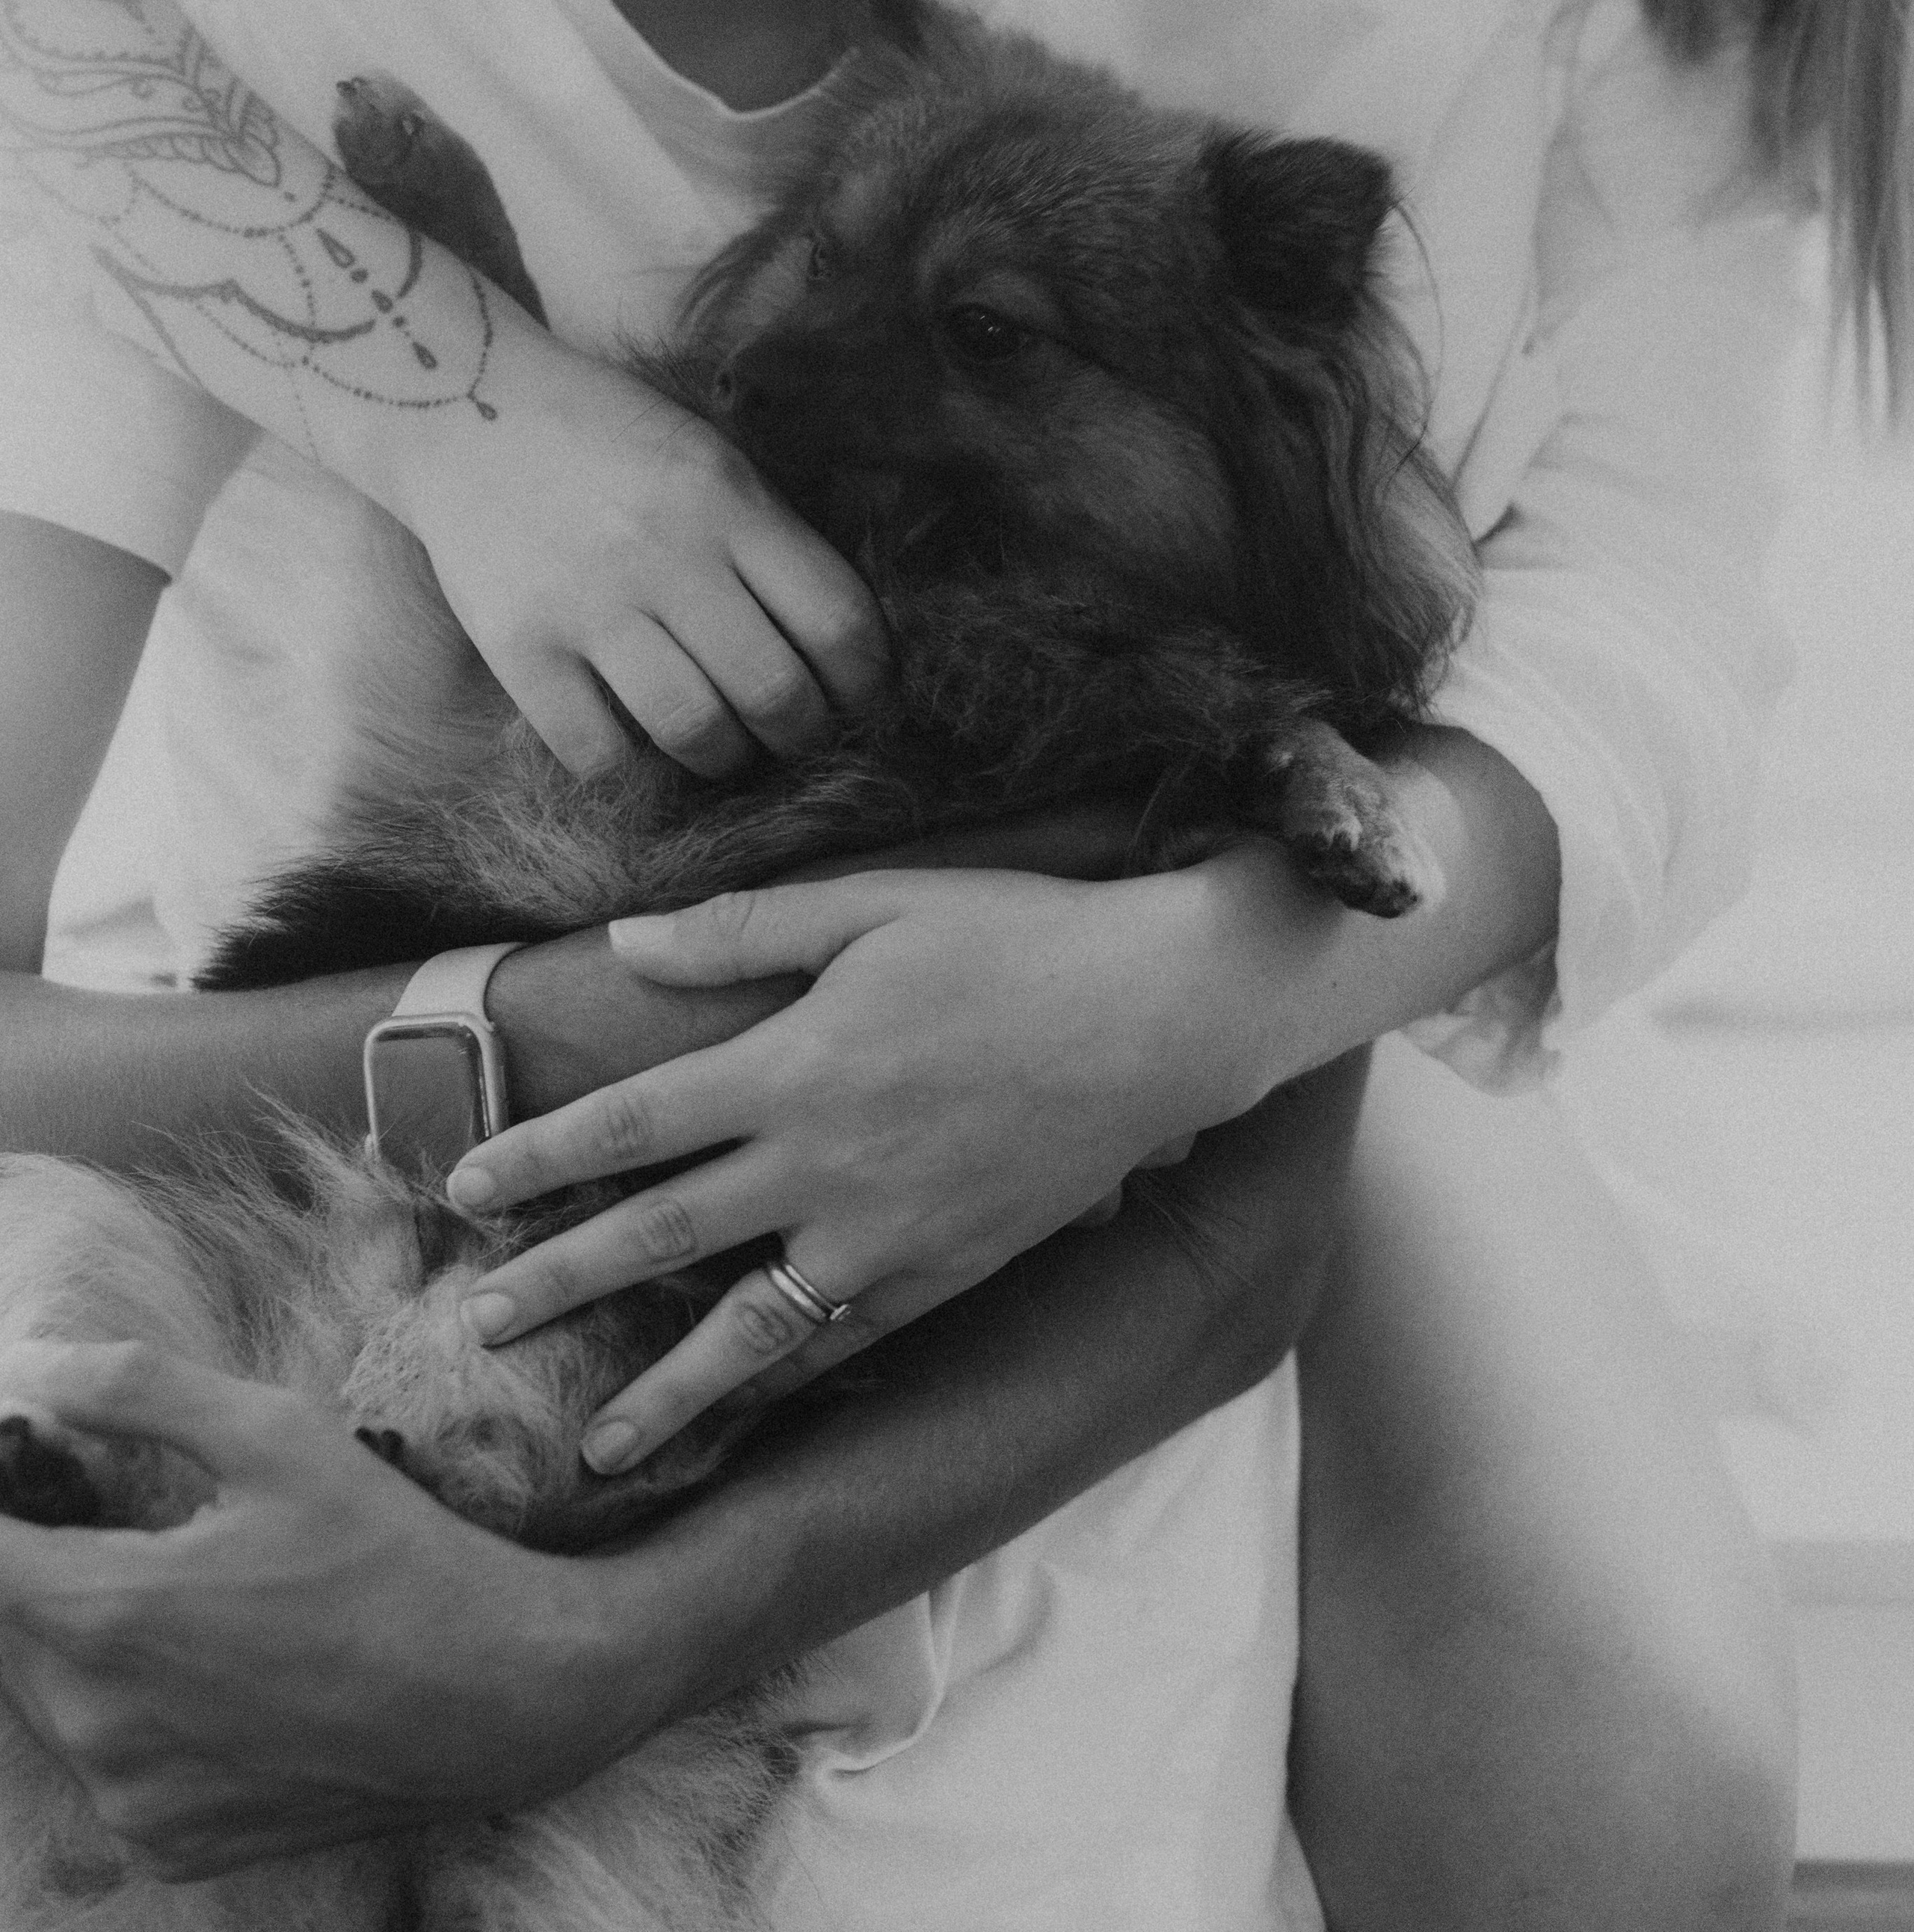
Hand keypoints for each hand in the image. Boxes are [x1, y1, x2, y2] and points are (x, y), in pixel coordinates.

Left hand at [0, 1341, 626, 1877]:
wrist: (497, 1695)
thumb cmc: (394, 1552)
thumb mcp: (279, 1436)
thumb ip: (141, 1390)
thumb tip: (36, 1367)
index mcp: (111, 1615)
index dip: (3, 1492)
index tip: (27, 1457)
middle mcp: (98, 1726)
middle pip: (6, 1624)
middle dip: (39, 1557)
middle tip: (105, 1505)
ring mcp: (130, 1801)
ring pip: (46, 1695)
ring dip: (76, 1632)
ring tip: (171, 1578)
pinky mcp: (166, 1845)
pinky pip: (104, 1762)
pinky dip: (125, 1707)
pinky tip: (208, 1662)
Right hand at [385, 304, 887, 778]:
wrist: (461, 407)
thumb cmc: (606, 435)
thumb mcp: (709, 456)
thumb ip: (769, 536)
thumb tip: (843, 641)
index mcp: (726, 500)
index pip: (836, 619)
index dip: (867, 680)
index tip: (860, 697)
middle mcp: (665, 554)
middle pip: (775, 690)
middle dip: (803, 732)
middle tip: (794, 732)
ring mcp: (588, 605)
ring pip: (695, 730)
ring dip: (726, 758)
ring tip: (724, 747)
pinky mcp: (519, 647)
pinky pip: (597, 751)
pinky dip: (630, 768)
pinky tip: (635, 741)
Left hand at [445, 865, 1289, 1474]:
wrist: (1157, 1016)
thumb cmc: (1014, 939)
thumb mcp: (872, 905)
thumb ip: (741, 932)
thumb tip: (625, 943)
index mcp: (790, 1065)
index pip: (628, 1124)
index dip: (535, 1159)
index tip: (460, 1190)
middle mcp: (821, 1165)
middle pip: (658, 1234)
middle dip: (557, 1282)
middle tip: (476, 1325)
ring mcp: (885, 1234)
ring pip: (747, 1330)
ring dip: (662, 1389)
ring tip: (596, 1445)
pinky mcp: (946, 1271)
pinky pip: (846, 1342)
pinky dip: (786, 1384)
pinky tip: (745, 1411)